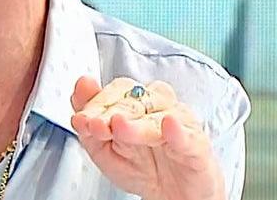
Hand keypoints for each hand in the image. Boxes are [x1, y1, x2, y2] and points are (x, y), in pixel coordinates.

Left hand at [70, 76, 224, 199]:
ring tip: (119, 127)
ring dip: (135, 123)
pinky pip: (187, 135)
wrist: (174, 196)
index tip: (82, 119)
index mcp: (136, 103)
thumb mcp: (105, 149)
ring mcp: (179, 123)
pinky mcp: (195, 144)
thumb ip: (90, 121)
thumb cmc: (142, 167)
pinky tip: (167, 126)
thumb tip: (80, 87)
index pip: (117, 90)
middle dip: (111, 112)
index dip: (97, 103)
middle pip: (135, 99)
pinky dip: (176, 130)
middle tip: (96, 126)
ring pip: (157, 116)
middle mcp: (158, 106)